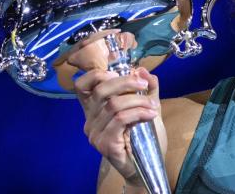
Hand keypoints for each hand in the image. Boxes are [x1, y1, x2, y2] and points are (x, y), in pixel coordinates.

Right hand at [66, 30, 166, 185]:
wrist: (146, 166)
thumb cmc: (143, 137)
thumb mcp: (145, 107)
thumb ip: (146, 89)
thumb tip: (142, 69)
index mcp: (94, 109)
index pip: (82, 85)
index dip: (98, 74)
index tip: (121, 73)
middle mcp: (89, 120)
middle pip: (101, 90)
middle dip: (125, 82)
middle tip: (144, 84)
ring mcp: (95, 134)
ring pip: (114, 105)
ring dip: (138, 100)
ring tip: (153, 105)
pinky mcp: (104, 144)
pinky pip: (120, 120)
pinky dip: (138, 113)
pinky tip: (151, 114)